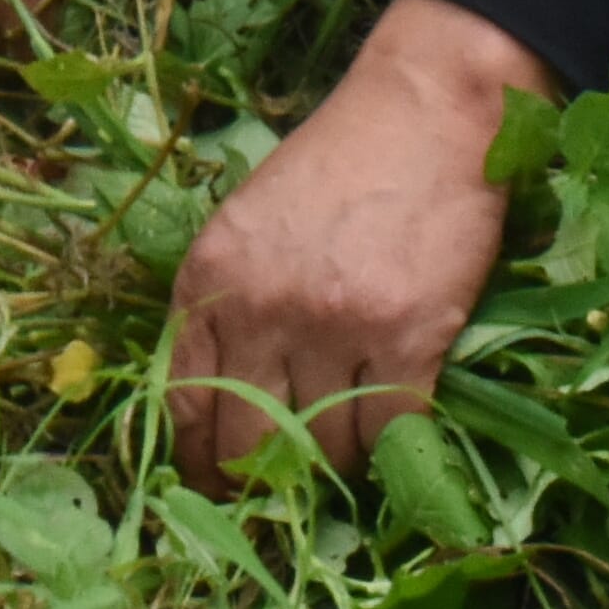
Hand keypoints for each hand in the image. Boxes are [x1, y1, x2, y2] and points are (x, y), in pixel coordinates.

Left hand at [160, 0, 553, 480]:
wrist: (425, 108)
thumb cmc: (340, 160)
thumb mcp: (249, 220)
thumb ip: (227, 300)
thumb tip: (223, 401)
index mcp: (209, 277)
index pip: (182, 404)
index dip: (200, 461)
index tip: (217, 487)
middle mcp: (259, 307)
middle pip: (246, 443)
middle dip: (262, 485)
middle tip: (284, 500)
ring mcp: (333, 325)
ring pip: (322, 448)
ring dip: (335, 469)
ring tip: (348, 462)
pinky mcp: (406, 337)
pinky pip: (388, 433)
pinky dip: (391, 452)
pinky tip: (395, 442)